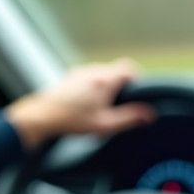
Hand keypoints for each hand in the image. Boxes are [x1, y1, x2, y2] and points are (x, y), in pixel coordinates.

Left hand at [4, 59, 155, 149]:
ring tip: (102, 104)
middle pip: (116, 70)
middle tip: (119, 104)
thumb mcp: (105, 125)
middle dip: (121, 85)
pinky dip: (95, 85)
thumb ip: (129, 118)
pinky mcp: (72, 75)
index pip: (129, 68)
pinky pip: (90, 75)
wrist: (43, 116)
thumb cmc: (73, 121)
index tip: (136, 93)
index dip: (137, 79)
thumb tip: (149, 115)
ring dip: (107, 84)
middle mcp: (94, 70)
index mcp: (105, 80)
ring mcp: (81, 71)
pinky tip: (88, 102)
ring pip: (103, 72)